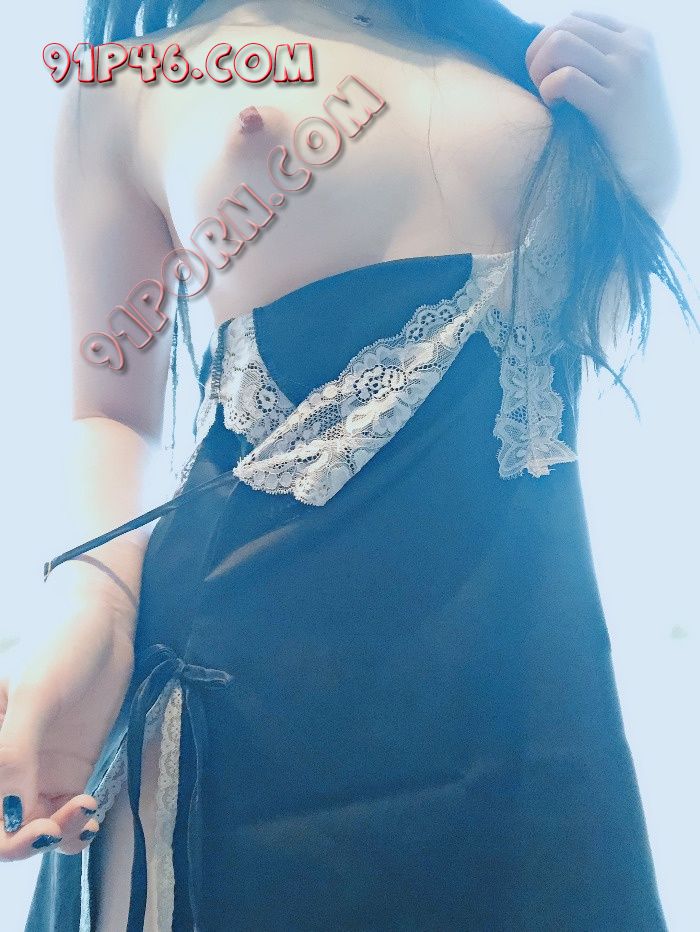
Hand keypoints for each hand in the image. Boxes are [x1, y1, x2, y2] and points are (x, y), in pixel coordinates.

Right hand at [0, 561, 136, 859]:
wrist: (105, 623)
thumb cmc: (61, 643)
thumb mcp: (35, 692)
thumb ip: (15, 751)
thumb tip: (10, 816)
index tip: (33, 827)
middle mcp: (4, 762)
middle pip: (0, 826)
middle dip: (22, 842)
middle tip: (54, 831)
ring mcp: (35, 768)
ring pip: (31, 827)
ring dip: (53, 835)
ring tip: (84, 813)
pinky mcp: (69, 769)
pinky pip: (62, 815)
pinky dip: (73, 827)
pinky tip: (90, 816)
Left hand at [525, 10, 680, 221]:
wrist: (651, 174)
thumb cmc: (622, 133)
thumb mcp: (616, 84)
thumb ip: (591, 60)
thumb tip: (542, 48)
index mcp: (635, 38)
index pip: (574, 19)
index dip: (548, 44)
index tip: (548, 76)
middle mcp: (633, 48)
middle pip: (562, 27)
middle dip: (538, 57)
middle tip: (541, 90)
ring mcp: (626, 73)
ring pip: (560, 42)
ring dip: (540, 70)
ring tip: (548, 98)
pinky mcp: (613, 104)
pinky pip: (564, 78)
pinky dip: (548, 91)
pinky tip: (555, 109)